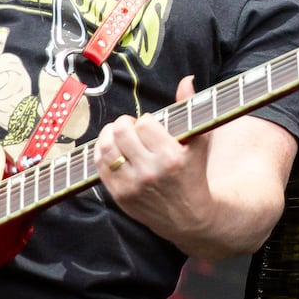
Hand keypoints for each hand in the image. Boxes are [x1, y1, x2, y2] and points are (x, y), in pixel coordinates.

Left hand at [95, 76, 211, 242]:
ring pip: (106, 148)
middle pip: (121, 132)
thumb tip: (186, 80)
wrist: (189, 218)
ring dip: (110, 135)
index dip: (146, 121)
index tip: (151, 126)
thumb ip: (190, 108)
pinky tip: (113, 150)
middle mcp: (149, 172)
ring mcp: (132, 185)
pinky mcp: (119, 196)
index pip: (144, 123)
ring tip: (119, 135)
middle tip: (131, 127)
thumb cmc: (195, 174)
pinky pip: (99, 166)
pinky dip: (102, 153)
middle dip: (125, 124)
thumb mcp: (200, 142)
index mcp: (171, 157)